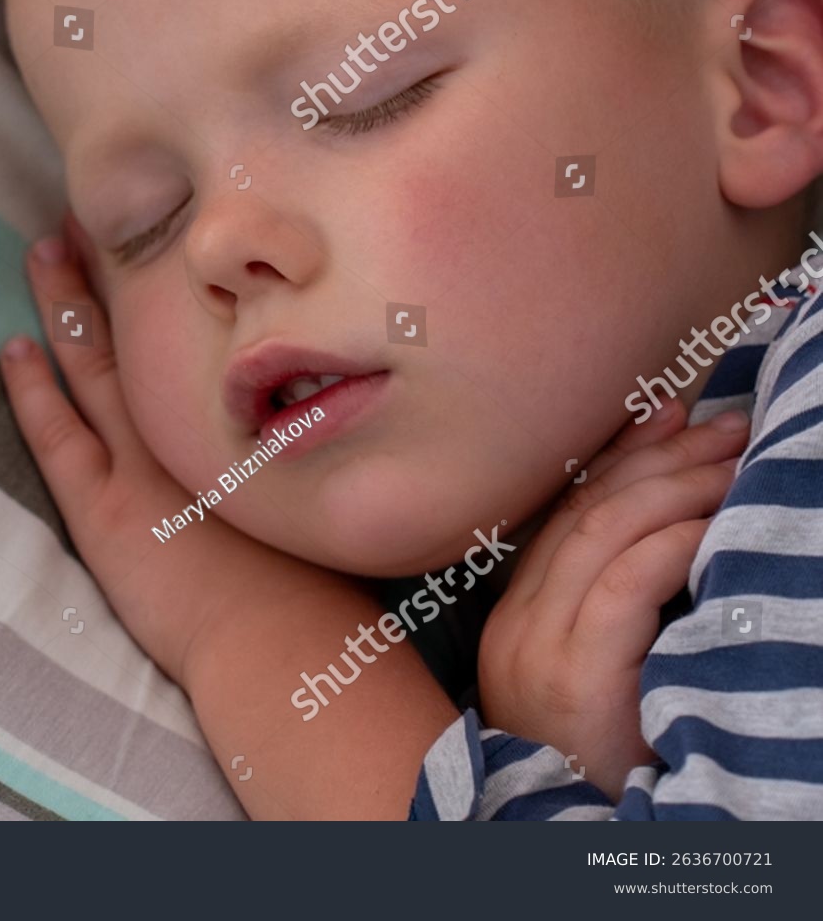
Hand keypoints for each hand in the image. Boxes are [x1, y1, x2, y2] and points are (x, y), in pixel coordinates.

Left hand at [0, 219, 459, 820]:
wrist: (283, 644)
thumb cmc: (317, 590)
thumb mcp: (325, 503)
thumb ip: (324, 452)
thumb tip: (342, 408)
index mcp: (245, 423)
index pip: (202, 334)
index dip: (174, 282)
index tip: (162, 231)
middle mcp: (193, 427)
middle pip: (143, 328)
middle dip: (113, 267)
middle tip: (88, 211)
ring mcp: (142, 465)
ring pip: (93, 363)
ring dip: (66, 303)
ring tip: (44, 249)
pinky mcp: (103, 509)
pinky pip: (56, 433)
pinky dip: (32, 390)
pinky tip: (12, 348)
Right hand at [477, 400, 748, 798]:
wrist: (565, 833)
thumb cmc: (598, 761)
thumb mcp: (594, 675)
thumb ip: (609, 609)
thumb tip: (670, 535)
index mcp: (515, 616)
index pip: (564, 512)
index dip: (619, 457)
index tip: (670, 416)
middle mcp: (516, 619)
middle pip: (584, 508)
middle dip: (659, 456)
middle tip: (723, 424)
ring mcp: (537, 642)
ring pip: (602, 532)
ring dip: (675, 485)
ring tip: (732, 459)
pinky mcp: (572, 670)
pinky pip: (624, 583)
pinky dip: (672, 540)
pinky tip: (712, 520)